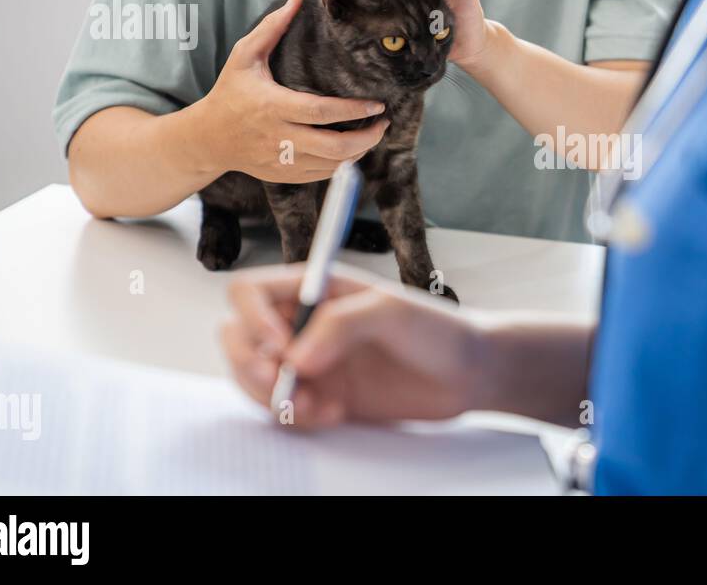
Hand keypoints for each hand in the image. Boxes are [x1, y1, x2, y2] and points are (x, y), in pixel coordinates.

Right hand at [192, 0, 390, 183]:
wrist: (207, 138)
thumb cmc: (229, 92)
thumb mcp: (243, 56)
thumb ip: (271, 28)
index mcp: (273, 107)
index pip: (322, 113)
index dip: (354, 110)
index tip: (377, 105)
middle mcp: (279, 137)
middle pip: (333, 146)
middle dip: (367, 138)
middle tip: (383, 124)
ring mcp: (281, 161)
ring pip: (332, 165)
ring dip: (359, 152)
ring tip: (373, 135)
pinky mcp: (283, 175)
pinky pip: (321, 176)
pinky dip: (342, 165)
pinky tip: (352, 150)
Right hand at [221, 265, 488, 427]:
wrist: (469, 374)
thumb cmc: (438, 330)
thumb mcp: (392, 312)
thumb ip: (341, 325)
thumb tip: (295, 358)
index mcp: (315, 288)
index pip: (249, 292)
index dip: (252, 320)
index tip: (282, 346)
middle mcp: (304, 322)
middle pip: (237, 337)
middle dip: (248, 364)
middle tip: (282, 383)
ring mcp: (310, 361)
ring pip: (252, 377)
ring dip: (272, 396)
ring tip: (315, 405)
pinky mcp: (322, 395)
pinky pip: (282, 409)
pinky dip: (296, 417)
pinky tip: (335, 413)